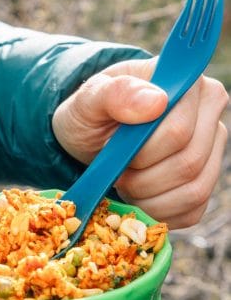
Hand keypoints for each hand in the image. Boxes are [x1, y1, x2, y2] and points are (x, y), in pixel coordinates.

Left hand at [52, 58, 228, 227]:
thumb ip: (116, 93)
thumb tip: (157, 102)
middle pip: (188, 164)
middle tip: (115, 172)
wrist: (88, 138)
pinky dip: (158, 212)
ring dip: (149, 198)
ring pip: (194, 191)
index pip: (178, 132)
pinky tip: (136, 199)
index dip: (140, 153)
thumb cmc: (89, 115)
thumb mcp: (88, 100)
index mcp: (188, 87)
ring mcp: (211, 149)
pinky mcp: (203, 180)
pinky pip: (192, 210)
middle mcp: (209, 113)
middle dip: (142, 179)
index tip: (112, 151)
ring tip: (124, 183)